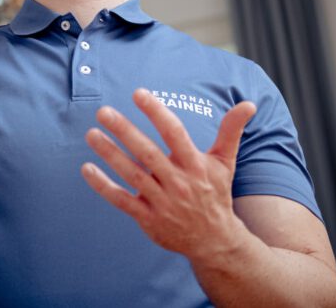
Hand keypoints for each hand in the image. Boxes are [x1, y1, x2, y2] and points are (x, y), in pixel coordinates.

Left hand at [81, 89, 256, 262]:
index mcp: (195, 165)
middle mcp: (178, 182)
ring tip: (91, 134)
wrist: (215, 241)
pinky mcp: (148, 218)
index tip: (138, 93)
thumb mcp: (226, 163)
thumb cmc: (216, 194)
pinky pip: (122, 200)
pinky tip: (86, 168)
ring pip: (132, 174)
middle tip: (103, 112)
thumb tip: (248, 104)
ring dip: (110, 154)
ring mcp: (162, 201)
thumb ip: (231, 132)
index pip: (174, 133)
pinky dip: (103, 186)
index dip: (157, 112)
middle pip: (148, 153)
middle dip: (125, 131)